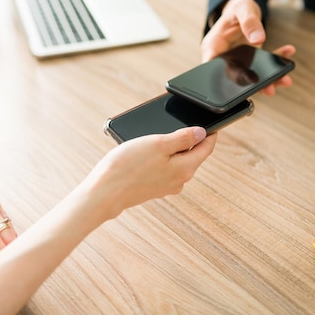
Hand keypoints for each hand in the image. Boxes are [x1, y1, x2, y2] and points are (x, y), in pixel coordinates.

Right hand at [82, 127, 215, 219]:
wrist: (104, 192)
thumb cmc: (128, 166)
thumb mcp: (158, 144)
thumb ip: (183, 138)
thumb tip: (202, 133)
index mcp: (185, 169)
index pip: (207, 148)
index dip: (209, 133)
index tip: (208, 123)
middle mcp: (179, 180)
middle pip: (192, 155)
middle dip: (187, 140)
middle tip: (175, 126)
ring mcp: (167, 186)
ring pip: (177, 162)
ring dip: (170, 149)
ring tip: (153, 139)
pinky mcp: (154, 188)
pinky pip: (164, 169)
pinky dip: (159, 158)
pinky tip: (143, 153)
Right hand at [202, 0, 294, 95]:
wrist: (244, 10)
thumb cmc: (238, 8)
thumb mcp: (243, 8)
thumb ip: (249, 22)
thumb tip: (258, 39)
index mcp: (213, 46)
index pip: (211, 67)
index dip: (221, 79)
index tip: (241, 83)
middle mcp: (224, 57)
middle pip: (233, 78)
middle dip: (252, 85)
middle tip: (269, 89)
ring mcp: (237, 62)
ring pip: (250, 77)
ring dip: (268, 81)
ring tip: (284, 80)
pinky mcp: (250, 61)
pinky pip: (263, 67)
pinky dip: (276, 63)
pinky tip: (287, 53)